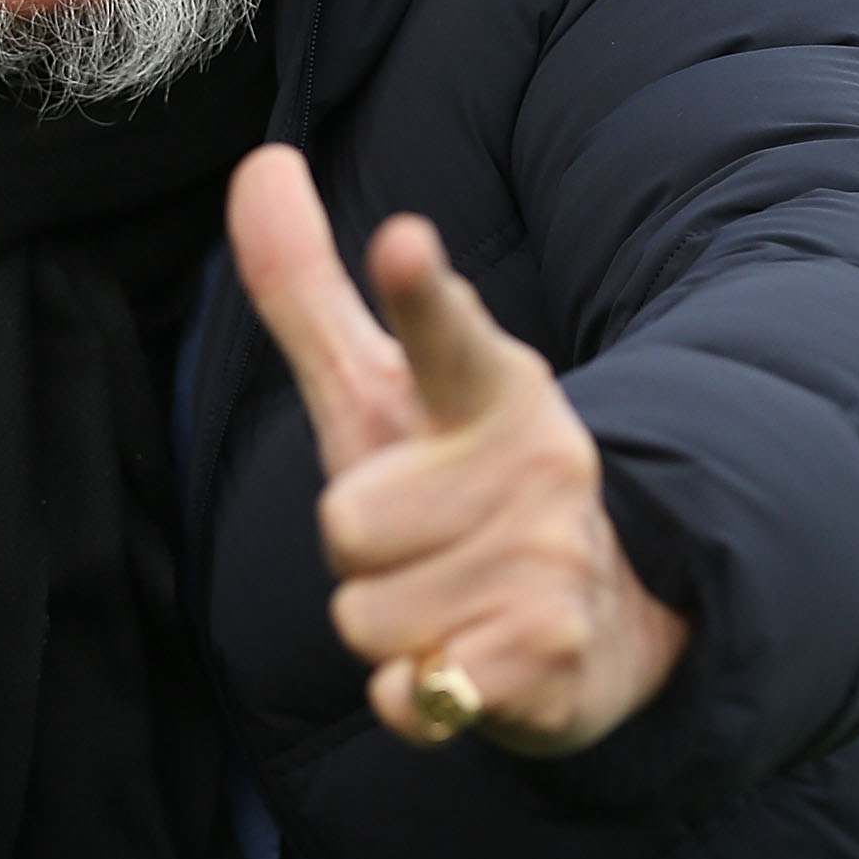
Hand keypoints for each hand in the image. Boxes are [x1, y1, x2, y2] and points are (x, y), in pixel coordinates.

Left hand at [227, 146, 687, 755]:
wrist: (601, 626)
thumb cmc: (457, 487)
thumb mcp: (381, 388)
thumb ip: (310, 288)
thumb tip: (257, 161)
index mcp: (491, 386)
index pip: (445, 333)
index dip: (421, 293)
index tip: (404, 242)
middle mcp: (538, 462)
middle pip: (345, 521)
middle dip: (362, 551)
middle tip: (427, 543)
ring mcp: (548, 562)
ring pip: (364, 615)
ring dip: (389, 626)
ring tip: (455, 601)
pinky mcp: (546, 663)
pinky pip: (408, 692)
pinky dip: (418, 697)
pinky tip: (471, 669)